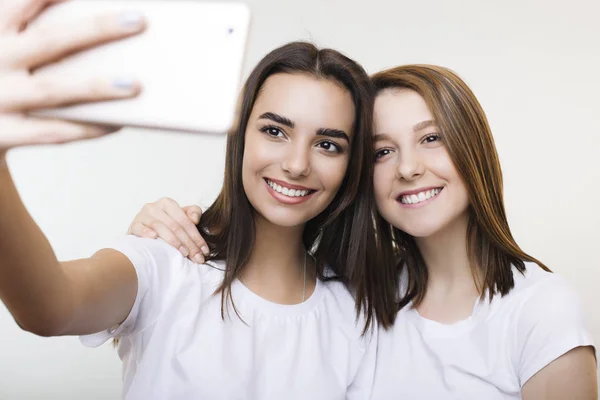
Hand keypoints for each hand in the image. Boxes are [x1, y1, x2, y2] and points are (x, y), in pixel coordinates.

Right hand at [0, 0, 145, 150]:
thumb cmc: (2, 78)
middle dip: (96, 29)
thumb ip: (37, 36)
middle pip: (49, 40)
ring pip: (52, 89)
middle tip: (138, 20)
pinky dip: (87, 127)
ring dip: (96, 87)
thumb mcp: (8, 46)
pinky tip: (116, 123)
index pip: (20, 2)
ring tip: (135, 84)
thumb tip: (103, 25)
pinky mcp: (4, 132)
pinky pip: (53, 131)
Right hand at [127, 197, 208, 263]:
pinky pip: (140, 228)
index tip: (204, 250)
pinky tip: (154, 238)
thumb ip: (192, 213)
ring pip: (160, 227)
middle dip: (189, 243)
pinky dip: (147, 232)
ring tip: (183, 253)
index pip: (185, 221)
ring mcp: (142, 215)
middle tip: (197, 257)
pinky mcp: (133, 225)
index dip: (196, 236)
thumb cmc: (164, 224)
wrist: (143, 230)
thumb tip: (195, 219)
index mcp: (168, 203)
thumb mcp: (180, 217)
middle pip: (175, 226)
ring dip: (173, 241)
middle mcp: (154, 207)